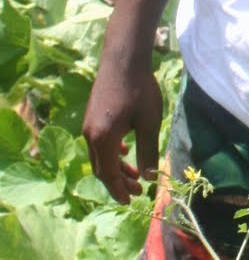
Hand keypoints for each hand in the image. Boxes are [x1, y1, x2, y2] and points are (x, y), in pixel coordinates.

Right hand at [82, 61, 162, 203]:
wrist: (123, 59)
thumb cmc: (140, 90)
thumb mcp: (149, 123)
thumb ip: (148, 151)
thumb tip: (148, 177)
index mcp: (103, 139)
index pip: (108, 174)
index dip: (120, 190)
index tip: (132, 200)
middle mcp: (90, 134)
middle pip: (102, 168)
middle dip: (120, 181)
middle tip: (139, 190)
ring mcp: (88, 125)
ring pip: (100, 155)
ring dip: (117, 167)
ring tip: (136, 174)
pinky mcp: (92, 116)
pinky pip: (99, 142)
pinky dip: (112, 152)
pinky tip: (125, 150)